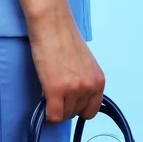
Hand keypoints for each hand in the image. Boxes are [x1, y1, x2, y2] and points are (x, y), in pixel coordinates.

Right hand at [27, 7, 104, 122]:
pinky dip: (47, 116)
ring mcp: (74, 89)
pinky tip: (43, 108)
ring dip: (55, 109)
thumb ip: (84, 82)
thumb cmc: (64, 40)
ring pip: (64, 116)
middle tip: (54, 95)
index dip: (77, 109)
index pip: (91, 110)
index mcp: (99, 81)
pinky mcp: (57, 90)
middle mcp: (90, 87)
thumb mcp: (84, 65)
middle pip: (76, 114)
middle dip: (65, 108)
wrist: (52, 25)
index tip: (68, 104)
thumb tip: (75, 99)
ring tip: (48, 93)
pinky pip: (53, 116)